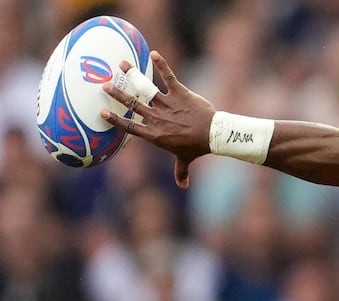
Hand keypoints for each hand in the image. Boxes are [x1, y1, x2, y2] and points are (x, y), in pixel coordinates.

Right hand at [100, 50, 215, 187]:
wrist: (214, 134)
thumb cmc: (197, 147)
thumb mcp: (184, 159)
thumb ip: (180, 172)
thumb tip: (183, 186)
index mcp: (154, 134)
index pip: (130, 127)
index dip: (115, 120)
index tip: (101, 112)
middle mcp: (157, 118)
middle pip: (133, 104)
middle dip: (117, 94)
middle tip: (104, 84)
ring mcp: (168, 104)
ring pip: (146, 88)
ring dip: (133, 75)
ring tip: (122, 64)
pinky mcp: (180, 93)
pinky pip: (169, 77)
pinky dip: (161, 65)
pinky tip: (154, 53)